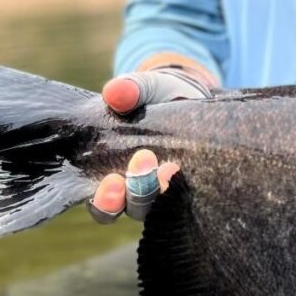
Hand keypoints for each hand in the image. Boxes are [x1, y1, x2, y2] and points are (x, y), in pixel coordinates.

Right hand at [87, 64, 213, 222]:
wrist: (190, 98)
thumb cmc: (154, 97)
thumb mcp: (142, 88)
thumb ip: (127, 89)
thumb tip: (113, 93)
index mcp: (112, 176)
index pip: (102, 205)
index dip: (105, 201)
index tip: (113, 181)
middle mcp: (138, 192)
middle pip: (132, 208)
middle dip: (137, 191)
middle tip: (143, 160)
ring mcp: (168, 190)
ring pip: (162, 206)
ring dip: (163, 190)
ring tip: (170, 168)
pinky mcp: (193, 184)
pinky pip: (190, 197)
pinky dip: (190, 189)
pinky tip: (193, 174)